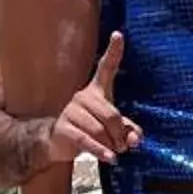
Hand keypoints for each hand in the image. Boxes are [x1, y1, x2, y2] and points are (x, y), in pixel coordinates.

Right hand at [47, 33, 139, 164]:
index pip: (105, 68)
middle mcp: (82, 97)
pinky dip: (101, 151)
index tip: (119, 35)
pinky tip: (110, 158)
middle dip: (120, 133)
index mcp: (96, 92)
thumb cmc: (88, 130)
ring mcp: (71, 111)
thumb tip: (135, 139)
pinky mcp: (64, 128)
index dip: (113, 51)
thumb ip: (128, 132)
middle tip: (123, 146)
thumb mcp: (112, 130)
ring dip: (111, 145)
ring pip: (100, 129)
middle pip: (111, 114)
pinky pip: (87, 140)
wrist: (56, 143)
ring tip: (113, 152)